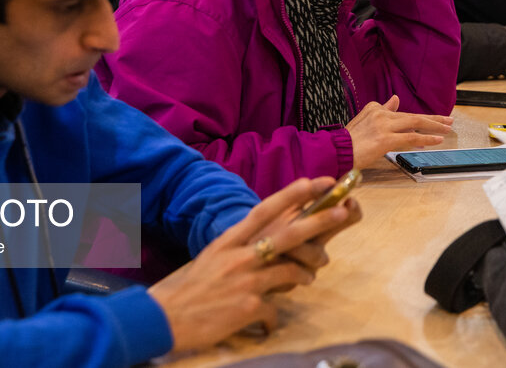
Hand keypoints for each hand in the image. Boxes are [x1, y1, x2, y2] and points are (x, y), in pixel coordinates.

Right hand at [148, 178, 358, 352]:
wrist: (163, 317)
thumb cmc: (186, 288)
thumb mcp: (211, 259)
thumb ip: (238, 249)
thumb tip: (263, 246)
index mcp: (228, 241)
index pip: (263, 210)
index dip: (291, 195)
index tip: (314, 182)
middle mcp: (238, 256)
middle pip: (287, 235)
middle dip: (318, 222)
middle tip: (343, 212)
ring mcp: (244, 281)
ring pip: (290, 273)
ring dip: (303, 276)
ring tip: (307, 278)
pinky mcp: (246, 306)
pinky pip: (274, 311)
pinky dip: (272, 318)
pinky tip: (265, 323)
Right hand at [346, 95, 452, 168]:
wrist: (335, 151)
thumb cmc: (347, 142)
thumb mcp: (364, 121)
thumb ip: (382, 110)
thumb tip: (395, 99)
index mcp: (374, 108)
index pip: (402, 114)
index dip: (419, 120)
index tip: (431, 124)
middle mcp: (380, 114)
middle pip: (413, 115)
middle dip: (433, 118)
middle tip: (448, 120)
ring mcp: (383, 126)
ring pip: (415, 123)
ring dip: (434, 126)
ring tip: (447, 128)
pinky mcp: (385, 139)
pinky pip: (411, 138)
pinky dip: (426, 138)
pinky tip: (437, 139)